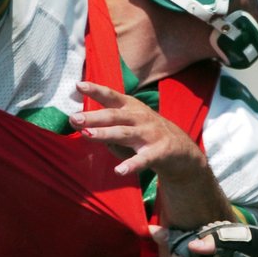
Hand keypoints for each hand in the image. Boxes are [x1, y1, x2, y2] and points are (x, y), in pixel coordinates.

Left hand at [69, 80, 204, 178]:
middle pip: (114, 115)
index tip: (78, 85)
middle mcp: (140, 117)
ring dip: (105, 134)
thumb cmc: (148, 136)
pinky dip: (132, 164)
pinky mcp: (159, 152)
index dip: (96, 90)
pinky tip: (119, 170)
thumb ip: (108, 126)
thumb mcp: (130, 125)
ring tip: (87, 135)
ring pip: (125, 133)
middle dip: (93, 117)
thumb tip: (83, 128)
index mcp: (132, 108)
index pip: (112, 96)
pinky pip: (144, 159)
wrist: (183, 152)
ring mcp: (150, 134)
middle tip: (74, 119)